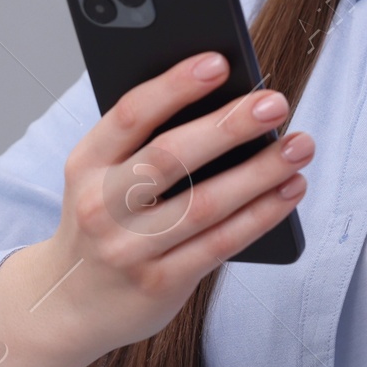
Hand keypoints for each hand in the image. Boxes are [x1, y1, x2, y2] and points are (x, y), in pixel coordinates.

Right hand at [0, 53, 312, 366]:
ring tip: (299, 146)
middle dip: (229, 126)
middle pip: (170, 157)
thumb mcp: (101, 175)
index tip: (219, 62)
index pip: (131, 115)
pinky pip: (220, 244)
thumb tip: (226, 99)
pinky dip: (262, 214)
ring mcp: (129, 249)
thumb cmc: (103, 220)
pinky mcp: (159, 283)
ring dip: (260, 172)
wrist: (66, 304)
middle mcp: (101, 206)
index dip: (175, 86)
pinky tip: (290, 190)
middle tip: (275, 103)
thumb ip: (146, 142)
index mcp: (86, 164)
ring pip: (205, 204)